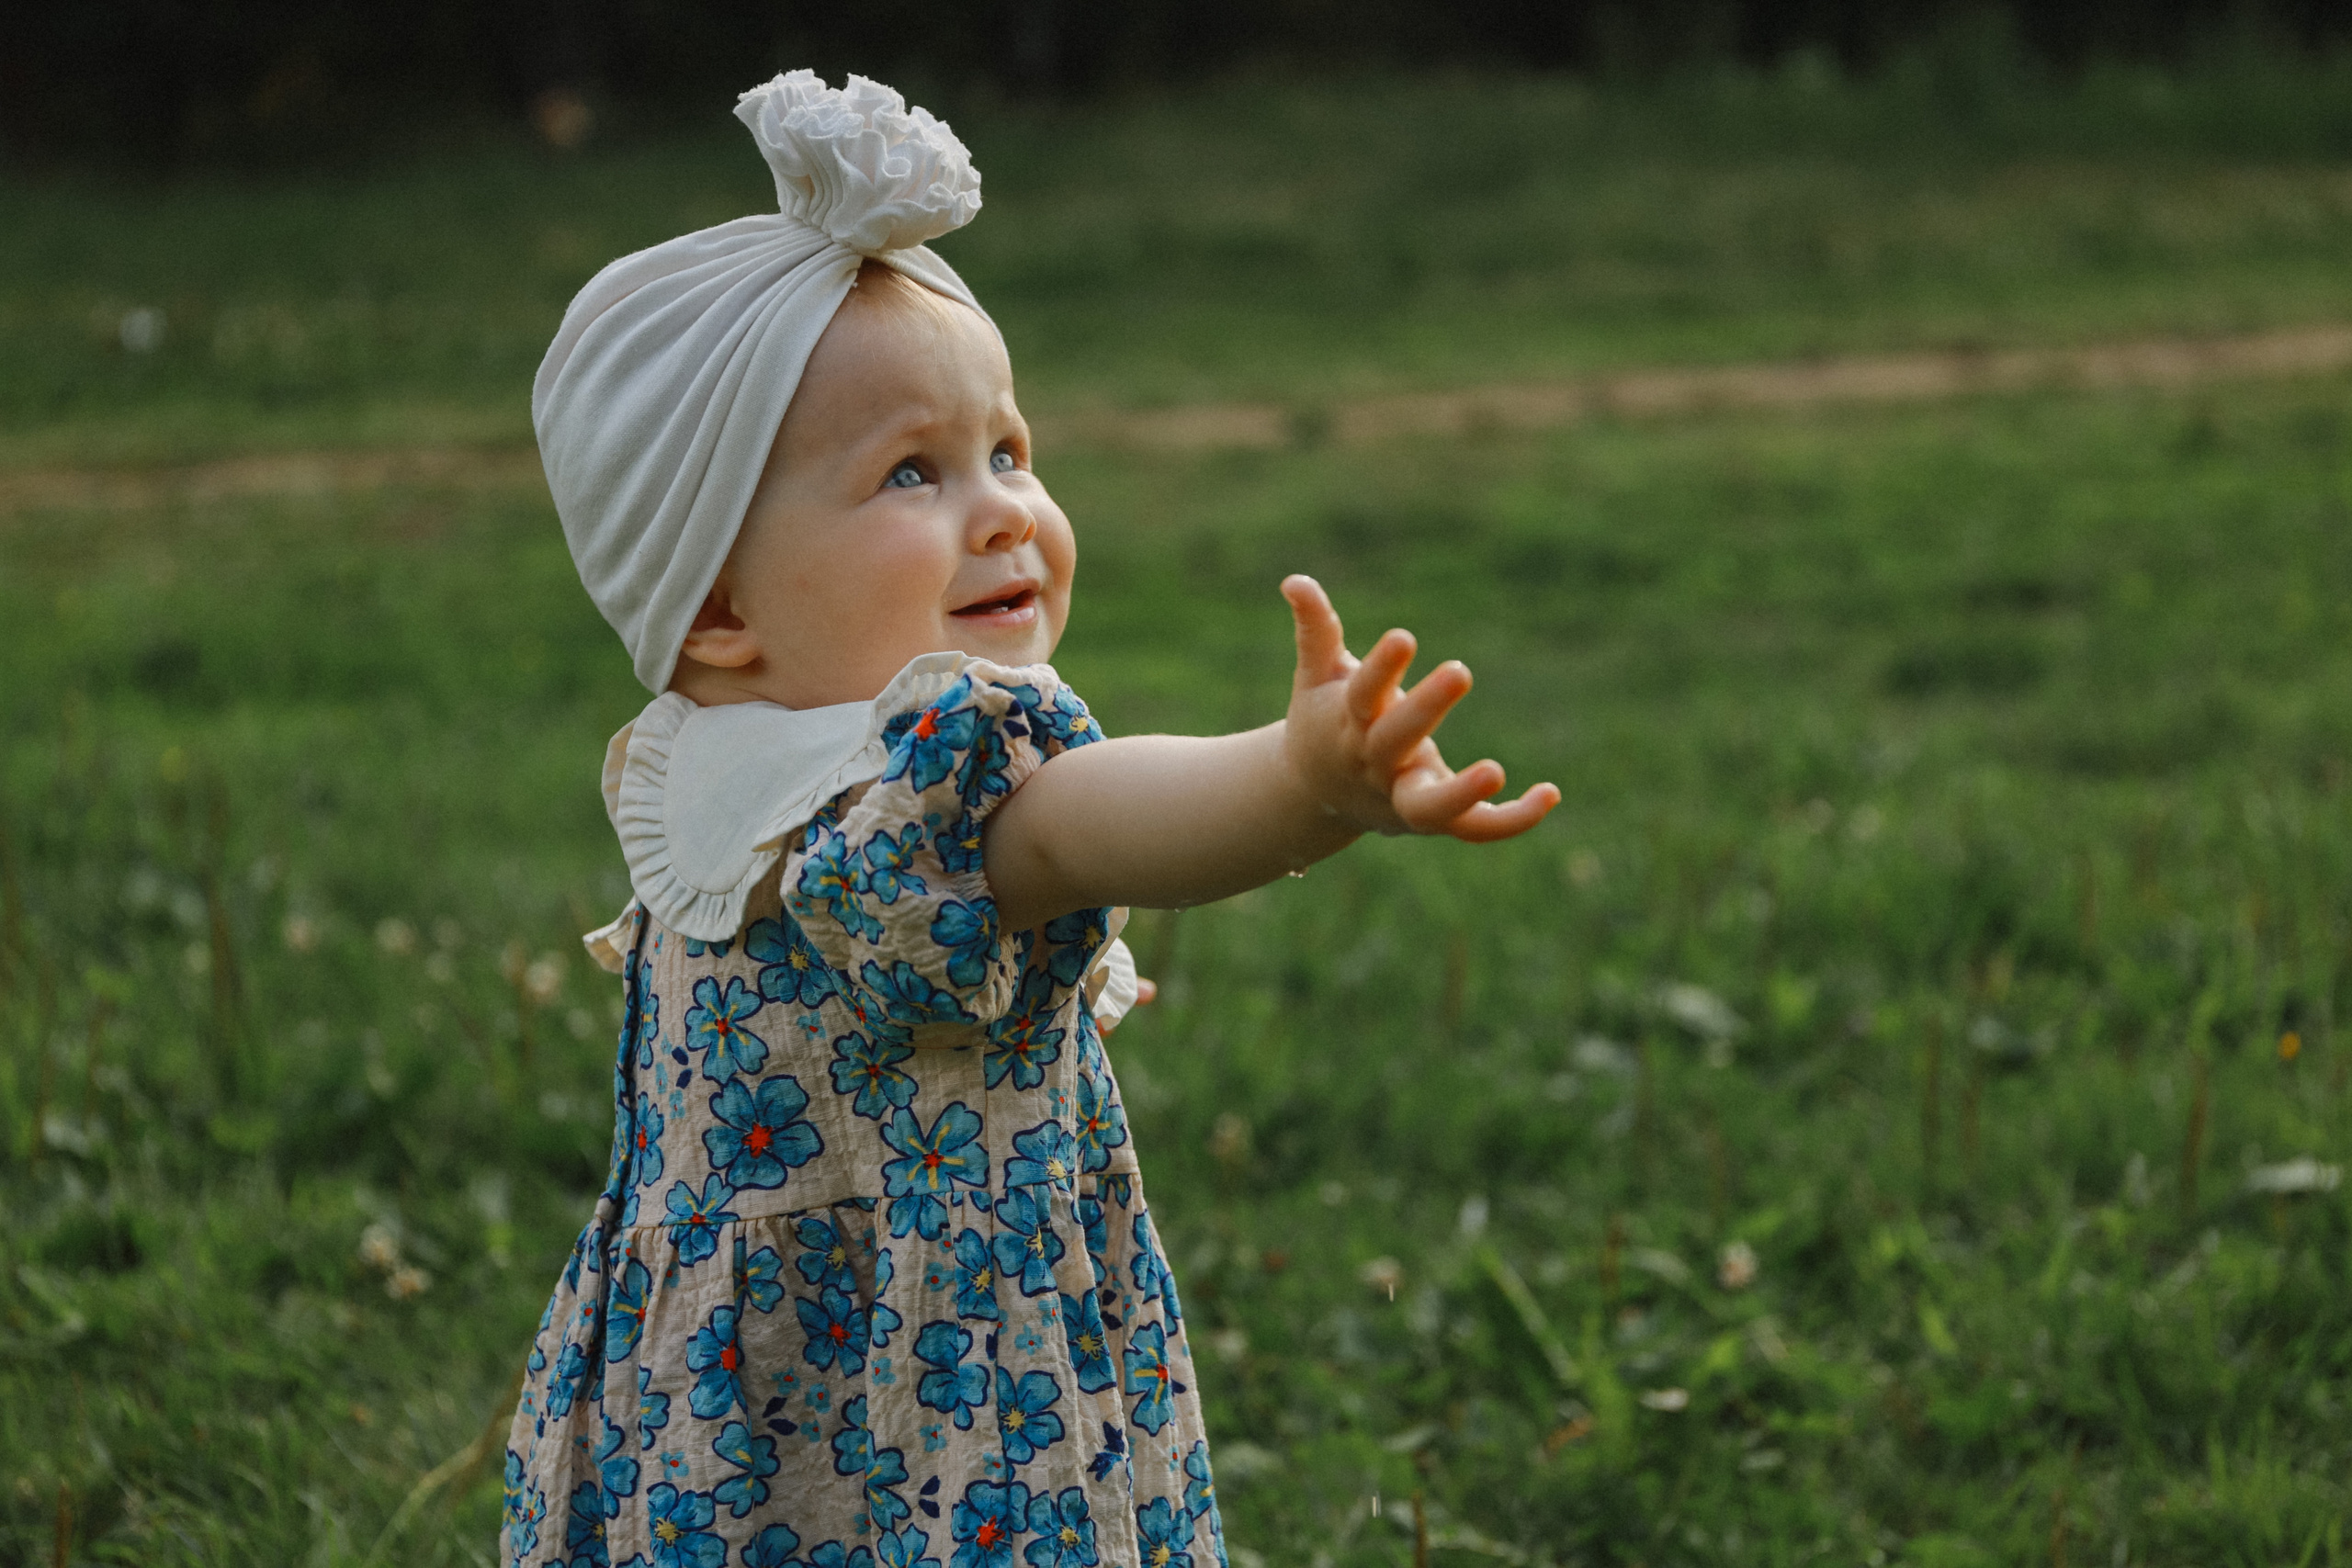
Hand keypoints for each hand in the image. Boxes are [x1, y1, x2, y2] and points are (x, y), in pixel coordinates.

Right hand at [1279, 575, 1559, 841]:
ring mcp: (1402, 797)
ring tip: (1494, 770)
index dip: (1381, 668)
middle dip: (1425, 708)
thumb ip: (1316, 629)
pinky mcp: (1432, 821)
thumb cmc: (1323, 721)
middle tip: (1460, 670)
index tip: (1404, 638)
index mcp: (1348, 723)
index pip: (1363, 694)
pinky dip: (1512, 819)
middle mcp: (1374, 764)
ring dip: (1460, 792)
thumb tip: (1295, 580)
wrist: (1312, 796)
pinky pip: (1475, 829)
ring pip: (1429, 806)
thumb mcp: (1316, 675)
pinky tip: (1551, 793)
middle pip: (1395, 741)